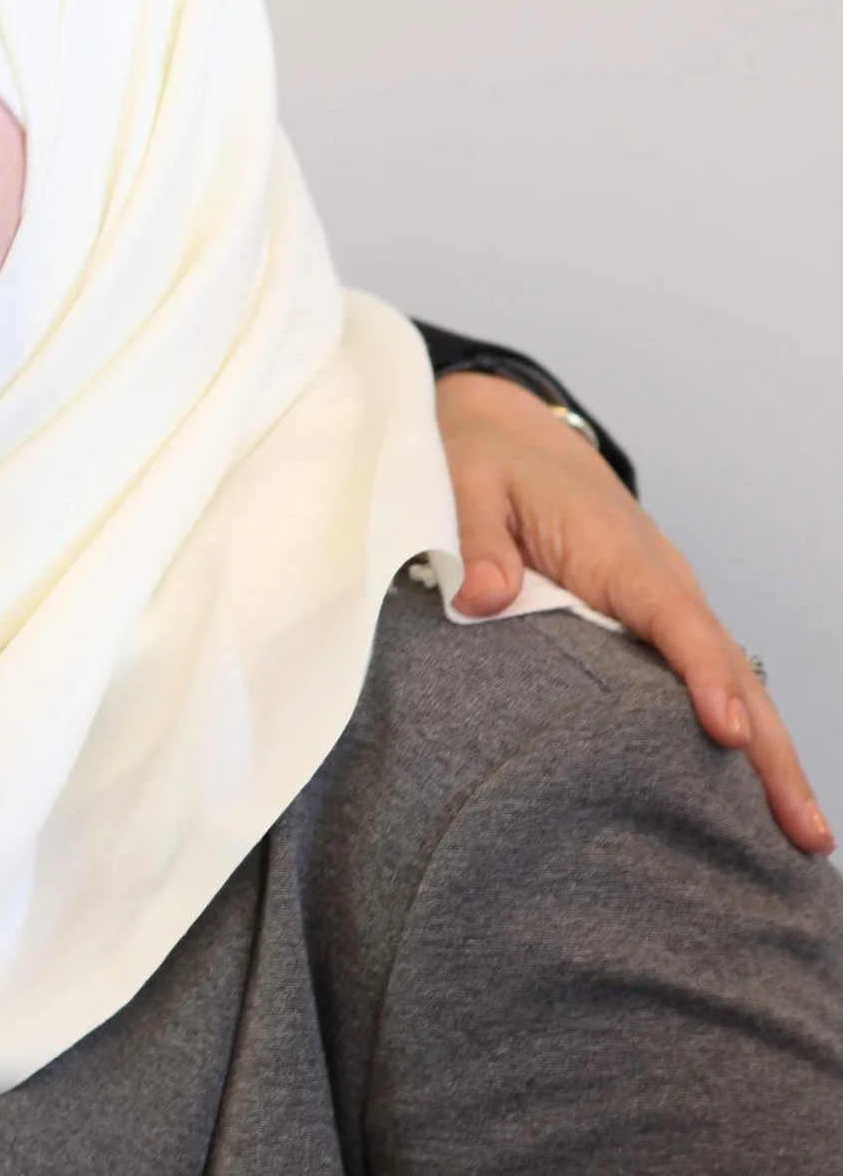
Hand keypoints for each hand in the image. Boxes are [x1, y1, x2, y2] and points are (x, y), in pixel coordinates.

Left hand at [438, 372, 831, 854]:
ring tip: (797, 841)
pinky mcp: (653, 620)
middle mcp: (662, 584)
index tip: (726, 733)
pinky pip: (705, 679)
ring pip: (732, 683)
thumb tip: (482, 599)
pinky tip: (747, 798)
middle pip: (729, 670)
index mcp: (621, 555)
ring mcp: (667, 605)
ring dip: (766, 757)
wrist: (512, 431)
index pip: (677, 622)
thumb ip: (480, 541)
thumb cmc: (491, 462)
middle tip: (802, 832)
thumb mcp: (470, 487)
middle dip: (767, 749)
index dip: (704, 677)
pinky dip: (736, 733)